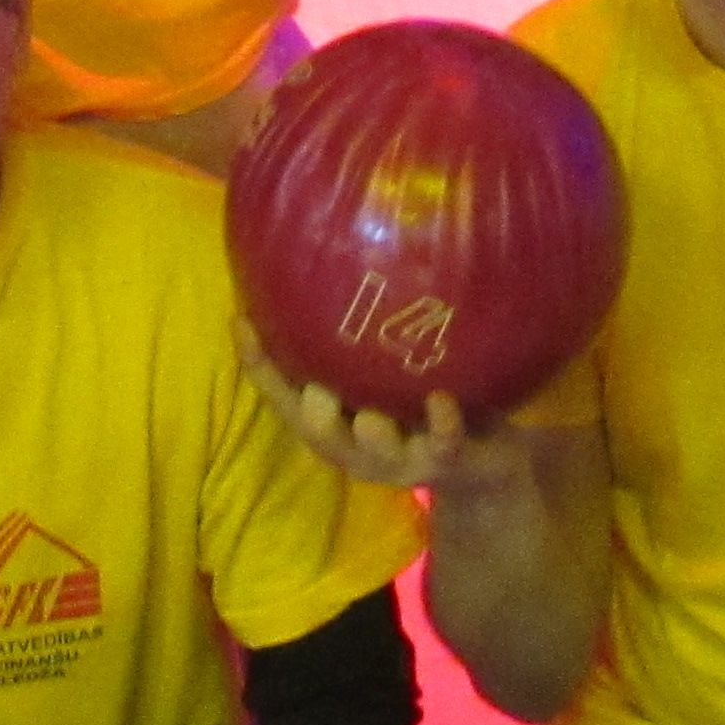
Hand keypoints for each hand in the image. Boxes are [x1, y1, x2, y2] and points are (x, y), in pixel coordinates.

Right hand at [241, 330, 551, 505]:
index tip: (241, 319)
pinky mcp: (448, 458)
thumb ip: (349, 339)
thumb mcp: (378, 372)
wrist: (484, 461)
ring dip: (372, 431)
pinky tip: (441, 400)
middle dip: (315, 413)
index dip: (258, 363)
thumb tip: (315, 263)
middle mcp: (357, 446)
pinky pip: (443, 443)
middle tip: (318, 388)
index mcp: (332, 424)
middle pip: (319, 435)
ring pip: (375, 448)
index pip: (282, 397)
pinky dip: (441, 423)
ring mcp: (402, 458)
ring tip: (374, 414)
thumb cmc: (418, 402)